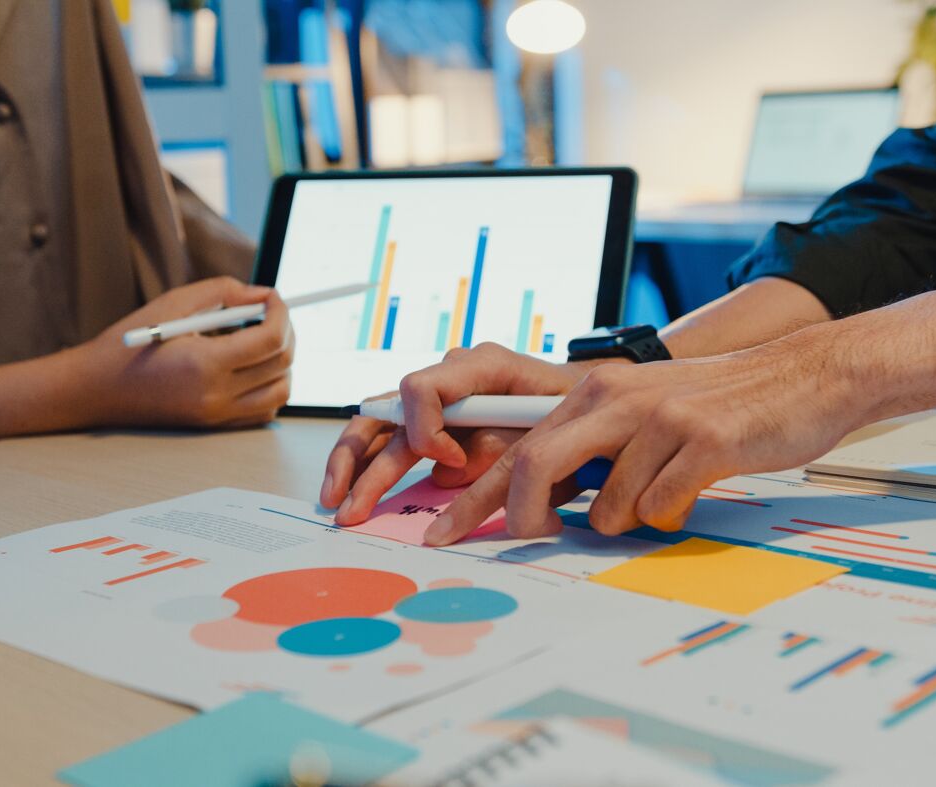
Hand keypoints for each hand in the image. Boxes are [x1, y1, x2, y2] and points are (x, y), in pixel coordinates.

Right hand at [0, 278, 293, 438]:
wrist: (95, 389)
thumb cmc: (129, 343)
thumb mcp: (171, 304)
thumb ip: (222, 292)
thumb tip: (262, 295)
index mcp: (204, 364)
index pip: (270, 340)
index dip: (281, 313)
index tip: (273, 297)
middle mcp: (216, 396)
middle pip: (282, 364)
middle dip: (286, 331)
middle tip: (270, 313)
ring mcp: (217, 415)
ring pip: (280, 391)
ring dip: (281, 362)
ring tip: (258, 338)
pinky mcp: (215, 425)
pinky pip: (263, 410)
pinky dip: (269, 386)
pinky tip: (248, 365)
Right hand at [321, 342, 622, 523]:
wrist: (598, 401)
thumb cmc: (581, 410)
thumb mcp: (554, 427)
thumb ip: (504, 445)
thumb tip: (448, 472)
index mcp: (483, 366)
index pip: (426, 387)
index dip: (427, 430)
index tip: (450, 462)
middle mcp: (452, 378)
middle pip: (388, 409)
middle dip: (363, 460)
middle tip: (348, 504)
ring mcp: (442, 401)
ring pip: (381, 427)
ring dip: (355, 468)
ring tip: (337, 506)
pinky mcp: (440, 425)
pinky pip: (396, 442)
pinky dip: (372, 470)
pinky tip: (354, 497)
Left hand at [422, 331, 865, 544]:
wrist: (804, 375)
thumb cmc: (720, 405)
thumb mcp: (643, 414)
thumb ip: (595, 448)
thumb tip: (546, 502)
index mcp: (596, 393)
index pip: (518, 448)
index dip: (475, 495)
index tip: (443, 531)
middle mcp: (617, 398)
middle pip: (536, 467)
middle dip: (522, 517)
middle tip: (532, 539)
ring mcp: (659, 419)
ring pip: (605, 505)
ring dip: (625, 520)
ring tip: (661, 495)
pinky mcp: (702, 441)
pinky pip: (660, 508)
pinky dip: (671, 515)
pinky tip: (693, 491)